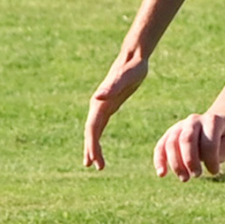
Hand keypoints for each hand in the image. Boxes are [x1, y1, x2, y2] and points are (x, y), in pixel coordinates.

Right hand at [84, 52, 149, 170]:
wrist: (134, 56)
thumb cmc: (133, 67)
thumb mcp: (127, 76)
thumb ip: (113, 86)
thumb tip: (97, 96)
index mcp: (100, 102)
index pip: (92, 129)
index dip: (92, 146)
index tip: (95, 161)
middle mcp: (97, 104)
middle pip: (90, 132)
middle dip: (91, 150)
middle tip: (96, 167)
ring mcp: (102, 105)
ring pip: (93, 131)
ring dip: (92, 147)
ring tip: (95, 164)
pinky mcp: (108, 105)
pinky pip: (99, 126)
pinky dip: (97, 138)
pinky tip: (99, 148)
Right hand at [153, 112, 224, 181]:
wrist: (214, 127)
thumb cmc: (221, 141)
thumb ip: (215, 153)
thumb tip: (198, 160)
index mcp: (212, 121)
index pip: (208, 142)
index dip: (211, 160)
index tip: (215, 171)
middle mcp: (194, 120)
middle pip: (187, 140)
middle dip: (190, 161)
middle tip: (197, 175)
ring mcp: (180, 125)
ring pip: (171, 143)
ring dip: (176, 164)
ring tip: (185, 179)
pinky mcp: (169, 134)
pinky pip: (160, 146)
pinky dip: (159, 160)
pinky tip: (162, 174)